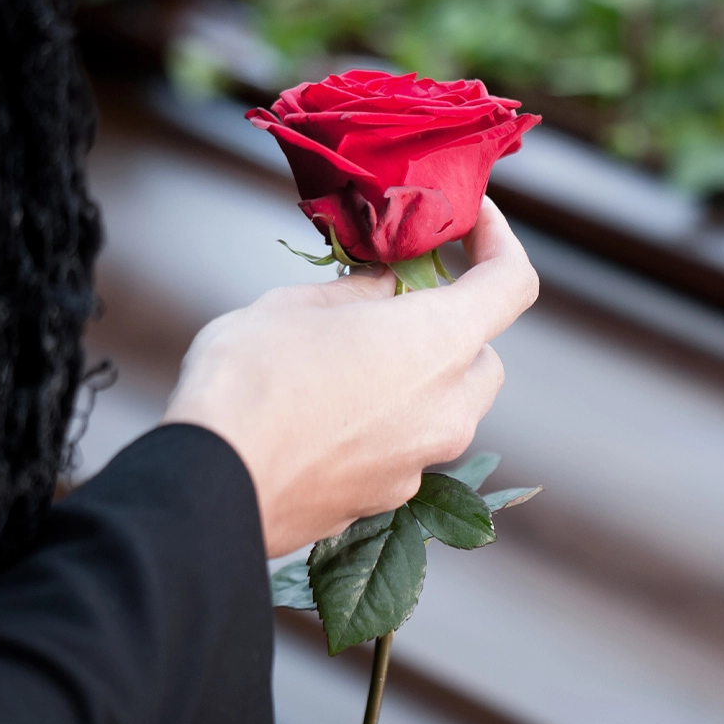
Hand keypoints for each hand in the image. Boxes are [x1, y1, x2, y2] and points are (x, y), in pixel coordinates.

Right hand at [160, 198, 538, 557]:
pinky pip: (406, 450)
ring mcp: (422, 463)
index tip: (472, 221)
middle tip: (394, 303)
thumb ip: (358, 292)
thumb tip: (385, 288)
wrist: (212, 485)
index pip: (512, 284)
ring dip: (416, 379)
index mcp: (438, 343)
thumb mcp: (297, 306)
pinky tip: (326, 415)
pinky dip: (385, 425)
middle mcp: (448, 408)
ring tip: (347, 360)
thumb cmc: (250, 380)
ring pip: (446, 409)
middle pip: (483, 357)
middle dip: (451, 327)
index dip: (499, 243)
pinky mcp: (389, 501)